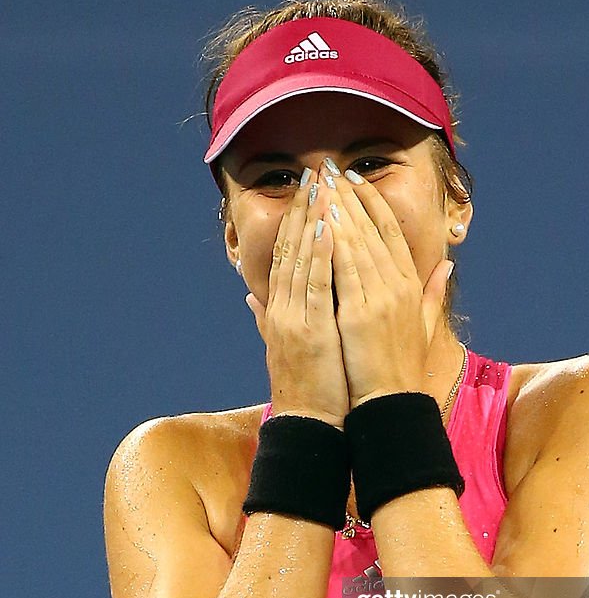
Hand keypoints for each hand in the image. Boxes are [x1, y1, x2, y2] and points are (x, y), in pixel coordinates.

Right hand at [244, 172, 348, 428]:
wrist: (309, 425)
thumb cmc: (307, 390)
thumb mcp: (282, 349)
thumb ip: (265, 321)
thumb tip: (250, 299)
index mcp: (279, 312)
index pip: (285, 257)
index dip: (293, 222)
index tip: (306, 192)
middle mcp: (282, 309)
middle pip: (289, 249)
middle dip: (302, 209)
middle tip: (313, 172)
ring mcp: (294, 318)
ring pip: (301, 260)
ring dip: (311, 221)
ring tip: (322, 187)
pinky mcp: (310, 331)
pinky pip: (316, 286)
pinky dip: (321, 255)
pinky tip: (329, 228)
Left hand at [323, 163, 452, 410]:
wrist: (391, 404)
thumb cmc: (403, 370)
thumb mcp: (425, 327)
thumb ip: (434, 294)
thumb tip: (446, 267)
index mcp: (411, 287)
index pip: (391, 233)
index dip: (373, 203)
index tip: (354, 181)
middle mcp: (398, 287)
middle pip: (373, 229)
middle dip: (351, 196)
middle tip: (331, 169)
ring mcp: (380, 298)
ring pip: (358, 242)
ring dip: (339, 209)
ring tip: (321, 184)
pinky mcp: (360, 313)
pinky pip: (345, 269)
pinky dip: (333, 242)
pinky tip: (320, 220)